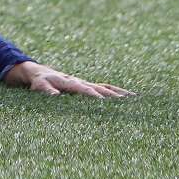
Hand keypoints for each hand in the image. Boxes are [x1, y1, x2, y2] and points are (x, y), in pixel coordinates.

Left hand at [6, 61, 133, 98]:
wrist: (39, 72)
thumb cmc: (39, 81)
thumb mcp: (39, 86)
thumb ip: (46, 90)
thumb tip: (54, 95)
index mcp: (70, 82)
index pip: (85, 90)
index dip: (95, 96)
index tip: (106, 103)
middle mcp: (82, 82)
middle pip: (102, 90)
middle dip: (116, 98)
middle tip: (132, 106)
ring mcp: (87, 84)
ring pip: (108, 89)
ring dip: (122, 96)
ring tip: (139, 103)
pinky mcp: (89, 87)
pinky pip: (107, 89)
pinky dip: (119, 93)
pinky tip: (132, 99)